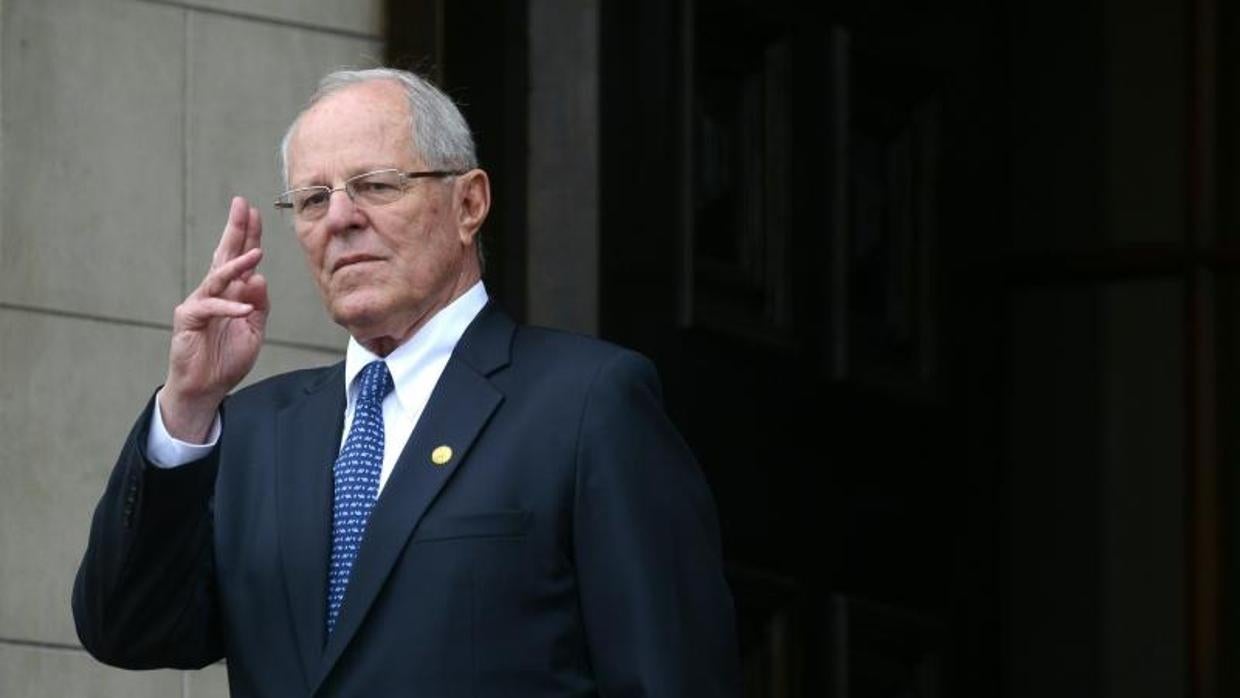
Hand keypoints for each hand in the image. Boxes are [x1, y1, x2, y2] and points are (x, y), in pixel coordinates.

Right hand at [161, 197, 268, 441]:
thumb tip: (260, 277)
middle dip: (234, 231)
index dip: (248, 236)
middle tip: (241, 206)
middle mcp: (213, 293)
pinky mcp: (189, 319)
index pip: (240, 259)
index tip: (254, 212)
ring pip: (217, 278)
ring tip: (256, 253)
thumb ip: (259, 305)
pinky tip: (245, 308)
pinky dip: (229, 308)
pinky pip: (211, 308)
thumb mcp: (253, 331)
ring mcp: (199, 304)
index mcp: (230, 293)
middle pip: (224, 256)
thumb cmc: (226, 360)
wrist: (205, 389)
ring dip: (237, 265)